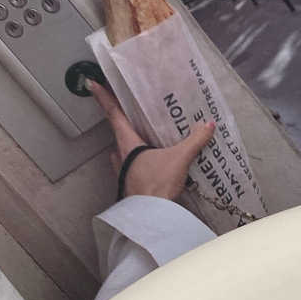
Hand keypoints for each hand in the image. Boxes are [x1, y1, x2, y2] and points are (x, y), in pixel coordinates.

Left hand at [90, 79, 214, 200]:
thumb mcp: (179, 159)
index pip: (113, 113)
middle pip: (119, 130)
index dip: (103, 96)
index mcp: (127, 142)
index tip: (92, 82)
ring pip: (124, 149)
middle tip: (132, 110)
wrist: (151, 217)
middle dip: (124, 120)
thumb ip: (194, 141)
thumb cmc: (157, 185)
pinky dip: (139, 159)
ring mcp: (122, 170)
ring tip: (147, 137)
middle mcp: (120, 154)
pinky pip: (131, 164)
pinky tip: (151, 161)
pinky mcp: (129, 183)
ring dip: (133, 142)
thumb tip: (209, 125)